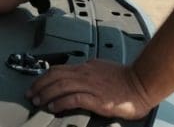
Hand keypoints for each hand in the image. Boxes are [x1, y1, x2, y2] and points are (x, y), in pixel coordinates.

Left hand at [26, 60, 153, 119]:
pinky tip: (53, 107)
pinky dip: (60, 102)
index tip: (36, 85)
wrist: (142, 83)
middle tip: (30, 94)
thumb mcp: (102, 69)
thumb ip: (88, 72)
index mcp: (87, 67)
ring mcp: (91, 85)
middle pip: (55, 76)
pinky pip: (73, 98)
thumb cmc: (126, 79)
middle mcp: (86, 73)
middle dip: (40, 85)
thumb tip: (76, 76)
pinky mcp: (97, 98)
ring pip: (61, 86)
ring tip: (38, 101)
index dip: (44, 77)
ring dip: (46, 94)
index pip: (59, 69)